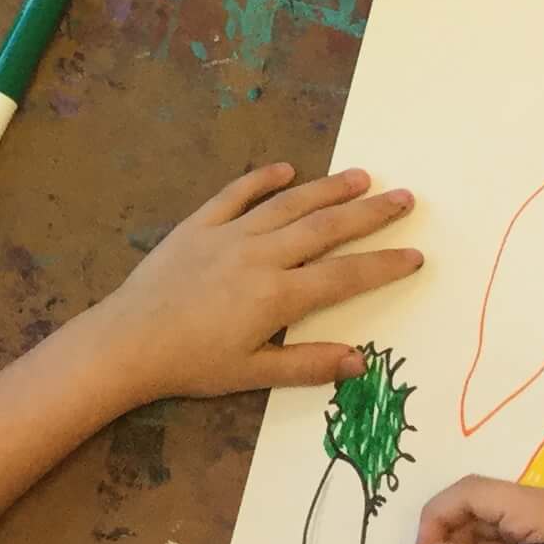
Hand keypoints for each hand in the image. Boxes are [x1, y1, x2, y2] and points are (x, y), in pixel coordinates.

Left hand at [84, 163, 419, 404]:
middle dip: (369, 214)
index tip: (415, 254)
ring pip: (288, 204)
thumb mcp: (252, 374)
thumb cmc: (191, 363)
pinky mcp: (198, 225)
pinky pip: (235, 194)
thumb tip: (359, 361)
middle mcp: (261, 256)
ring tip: (360, 177)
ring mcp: (229, 235)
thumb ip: (307, 365)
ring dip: (327, 189)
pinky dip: (262, 179)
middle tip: (404, 198)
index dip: (383, 265)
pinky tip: (285, 168)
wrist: (129, 340)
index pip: (345, 277)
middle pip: (325, 229)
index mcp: (278, 296)